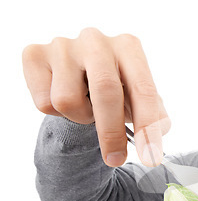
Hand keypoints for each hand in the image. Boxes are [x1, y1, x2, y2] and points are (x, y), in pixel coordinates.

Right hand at [22, 27, 169, 166]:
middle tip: (116, 160)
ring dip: (80, 117)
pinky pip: (44, 102)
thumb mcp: (139, 100)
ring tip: (86, 107)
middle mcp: (96, 40)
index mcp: (129, 47)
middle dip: (112, 132)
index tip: (151, 157)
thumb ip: (155, 115)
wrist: (78, 75)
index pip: (143, 90)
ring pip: (68, 101)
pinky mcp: (34, 54)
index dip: (148, 126)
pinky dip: (55, 113)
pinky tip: (62, 96)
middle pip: (106, 91)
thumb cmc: (116, 89)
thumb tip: (159, 129)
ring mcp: (63, 45)